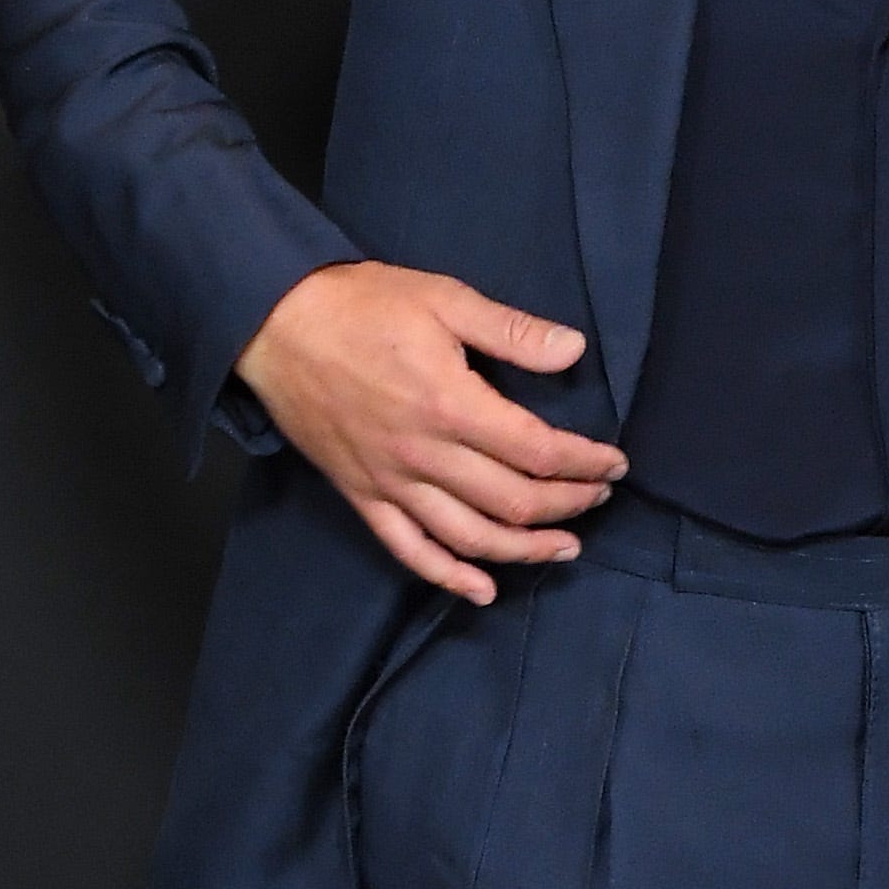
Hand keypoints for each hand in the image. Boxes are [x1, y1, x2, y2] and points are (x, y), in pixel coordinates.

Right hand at [237, 262, 625, 600]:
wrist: (274, 324)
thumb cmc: (361, 305)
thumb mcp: (444, 298)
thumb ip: (511, 330)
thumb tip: (573, 350)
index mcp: (451, 405)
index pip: (538, 452)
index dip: (585, 463)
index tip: (613, 463)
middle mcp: (424, 455)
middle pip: (513, 501)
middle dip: (567, 505)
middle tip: (599, 498)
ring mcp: (391, 482)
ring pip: (469, 538)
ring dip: (524, 550)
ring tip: (564, 549)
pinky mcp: (362, 495)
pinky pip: (409, 550)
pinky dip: (449, 576)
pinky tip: (483, 590)